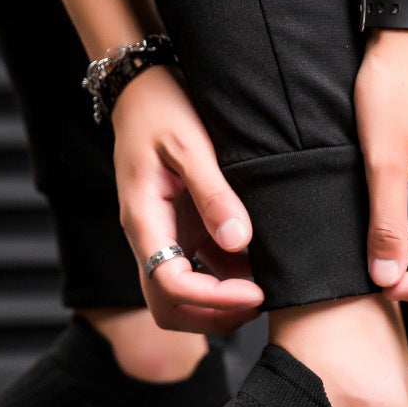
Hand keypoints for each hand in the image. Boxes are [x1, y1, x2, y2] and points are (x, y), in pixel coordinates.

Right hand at [111, 65, 264, 332]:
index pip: (167, 284)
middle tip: (259, 302)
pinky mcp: (180, 230)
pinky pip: (199, 271)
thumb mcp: (190, 143)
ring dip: (219, 305)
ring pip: (180, 297)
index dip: (213, 299)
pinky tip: (257, 265)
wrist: (143, 90)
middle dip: (212, 316)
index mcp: (143, 219)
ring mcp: (164, 237)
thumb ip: (214, 193)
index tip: (256, 292)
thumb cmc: (162, 108)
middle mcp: (149, 237)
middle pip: (167, 306)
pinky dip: (227, 280)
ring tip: (264, 287)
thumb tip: (238, 241)